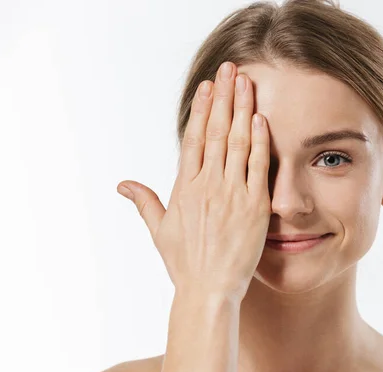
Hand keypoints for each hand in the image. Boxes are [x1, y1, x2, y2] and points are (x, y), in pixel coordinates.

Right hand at [116, 61, 270, 302]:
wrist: (209, 290)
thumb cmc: (184, 263)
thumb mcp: (159, 231)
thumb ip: (144, 202)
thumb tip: (122, 184)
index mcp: (185, 189)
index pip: (193, 139)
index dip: (201, 110)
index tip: (208, 87)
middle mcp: (207, 186)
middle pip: (216, 132)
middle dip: (224, 98)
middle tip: (230, 69)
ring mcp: (232, 195)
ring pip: (238, 143)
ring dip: (242, 110)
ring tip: (247, 83)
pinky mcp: (254, 207)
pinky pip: (257, 168)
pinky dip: (260, 143)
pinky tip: (260, 119)